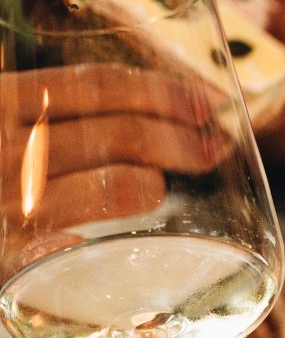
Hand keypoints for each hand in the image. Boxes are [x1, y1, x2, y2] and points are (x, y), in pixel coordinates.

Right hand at [0, 63, 219, 232]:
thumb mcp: (10, 115)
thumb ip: (53, 109)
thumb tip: (151, 108)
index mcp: (6, 97)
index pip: (97, 84)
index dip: (160, 91)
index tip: (206, 102)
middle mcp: (8, 144)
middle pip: (118, 133)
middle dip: (178, 140)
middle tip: (212, 150)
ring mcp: (8, 200)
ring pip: (110, 188)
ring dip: (151, 186)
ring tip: (158, 187)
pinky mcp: (3, 252)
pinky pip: (53, 253)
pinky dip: (84, 246)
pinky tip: (106, 246)